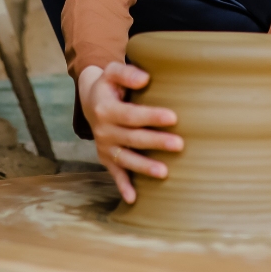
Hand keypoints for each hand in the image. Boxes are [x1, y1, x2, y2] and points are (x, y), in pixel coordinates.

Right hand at [77, 62, 181, 203]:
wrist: (91, 101)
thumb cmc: (109, 86)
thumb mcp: (112, 72)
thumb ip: (126, 73)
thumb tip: (144, 79)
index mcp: (106, 109)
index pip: (131, 115)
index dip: (151, 116)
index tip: (173, 117)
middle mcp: (103, 130)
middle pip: (133, 138)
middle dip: (155, 142)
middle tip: (179, 144)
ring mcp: (105, 147)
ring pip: (126, 159)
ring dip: (144, 167)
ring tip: (164, 172)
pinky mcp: (106, 159)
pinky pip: (115, 174)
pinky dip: (123, 186)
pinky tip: (133, 199)